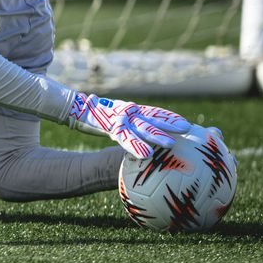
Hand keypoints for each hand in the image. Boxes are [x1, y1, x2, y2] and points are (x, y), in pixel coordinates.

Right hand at [66, 92, 189, 157]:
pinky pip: (125, 138)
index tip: (186, 124)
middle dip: (169, 123)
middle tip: (188, 128)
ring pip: (142, 127)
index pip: (153, 112)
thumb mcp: (114, 119)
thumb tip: (141, 141)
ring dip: (157, 136)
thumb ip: (127, 126)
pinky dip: (135, 145)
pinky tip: (145, 155)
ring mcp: (120, 118)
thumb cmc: (95, 115)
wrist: (74, 108)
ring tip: (171, 144)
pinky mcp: (110, 125)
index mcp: (130, 110)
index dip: (169, 117)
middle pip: (152, 117)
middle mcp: (128, 112)